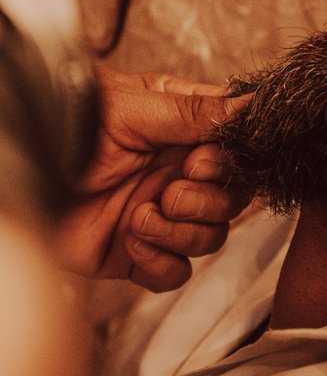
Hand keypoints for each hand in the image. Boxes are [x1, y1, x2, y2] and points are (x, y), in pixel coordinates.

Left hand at [54, 68, 250, 291]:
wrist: (16, 168)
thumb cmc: (66, 125)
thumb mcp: (135, 109)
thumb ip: (197, 111)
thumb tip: (255, 102)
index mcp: (183, 131)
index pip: (237, 152)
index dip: (229, 165)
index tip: (200, 161)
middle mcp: (177, 174)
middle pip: (233, 200)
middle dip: (208, 202)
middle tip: (171, 191)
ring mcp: (160, 215)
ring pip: (211, 238)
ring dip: (182, 233)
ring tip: (140, 216)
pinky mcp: (137, 253)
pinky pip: (175, 273)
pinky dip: (161, 263)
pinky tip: (132, 242)